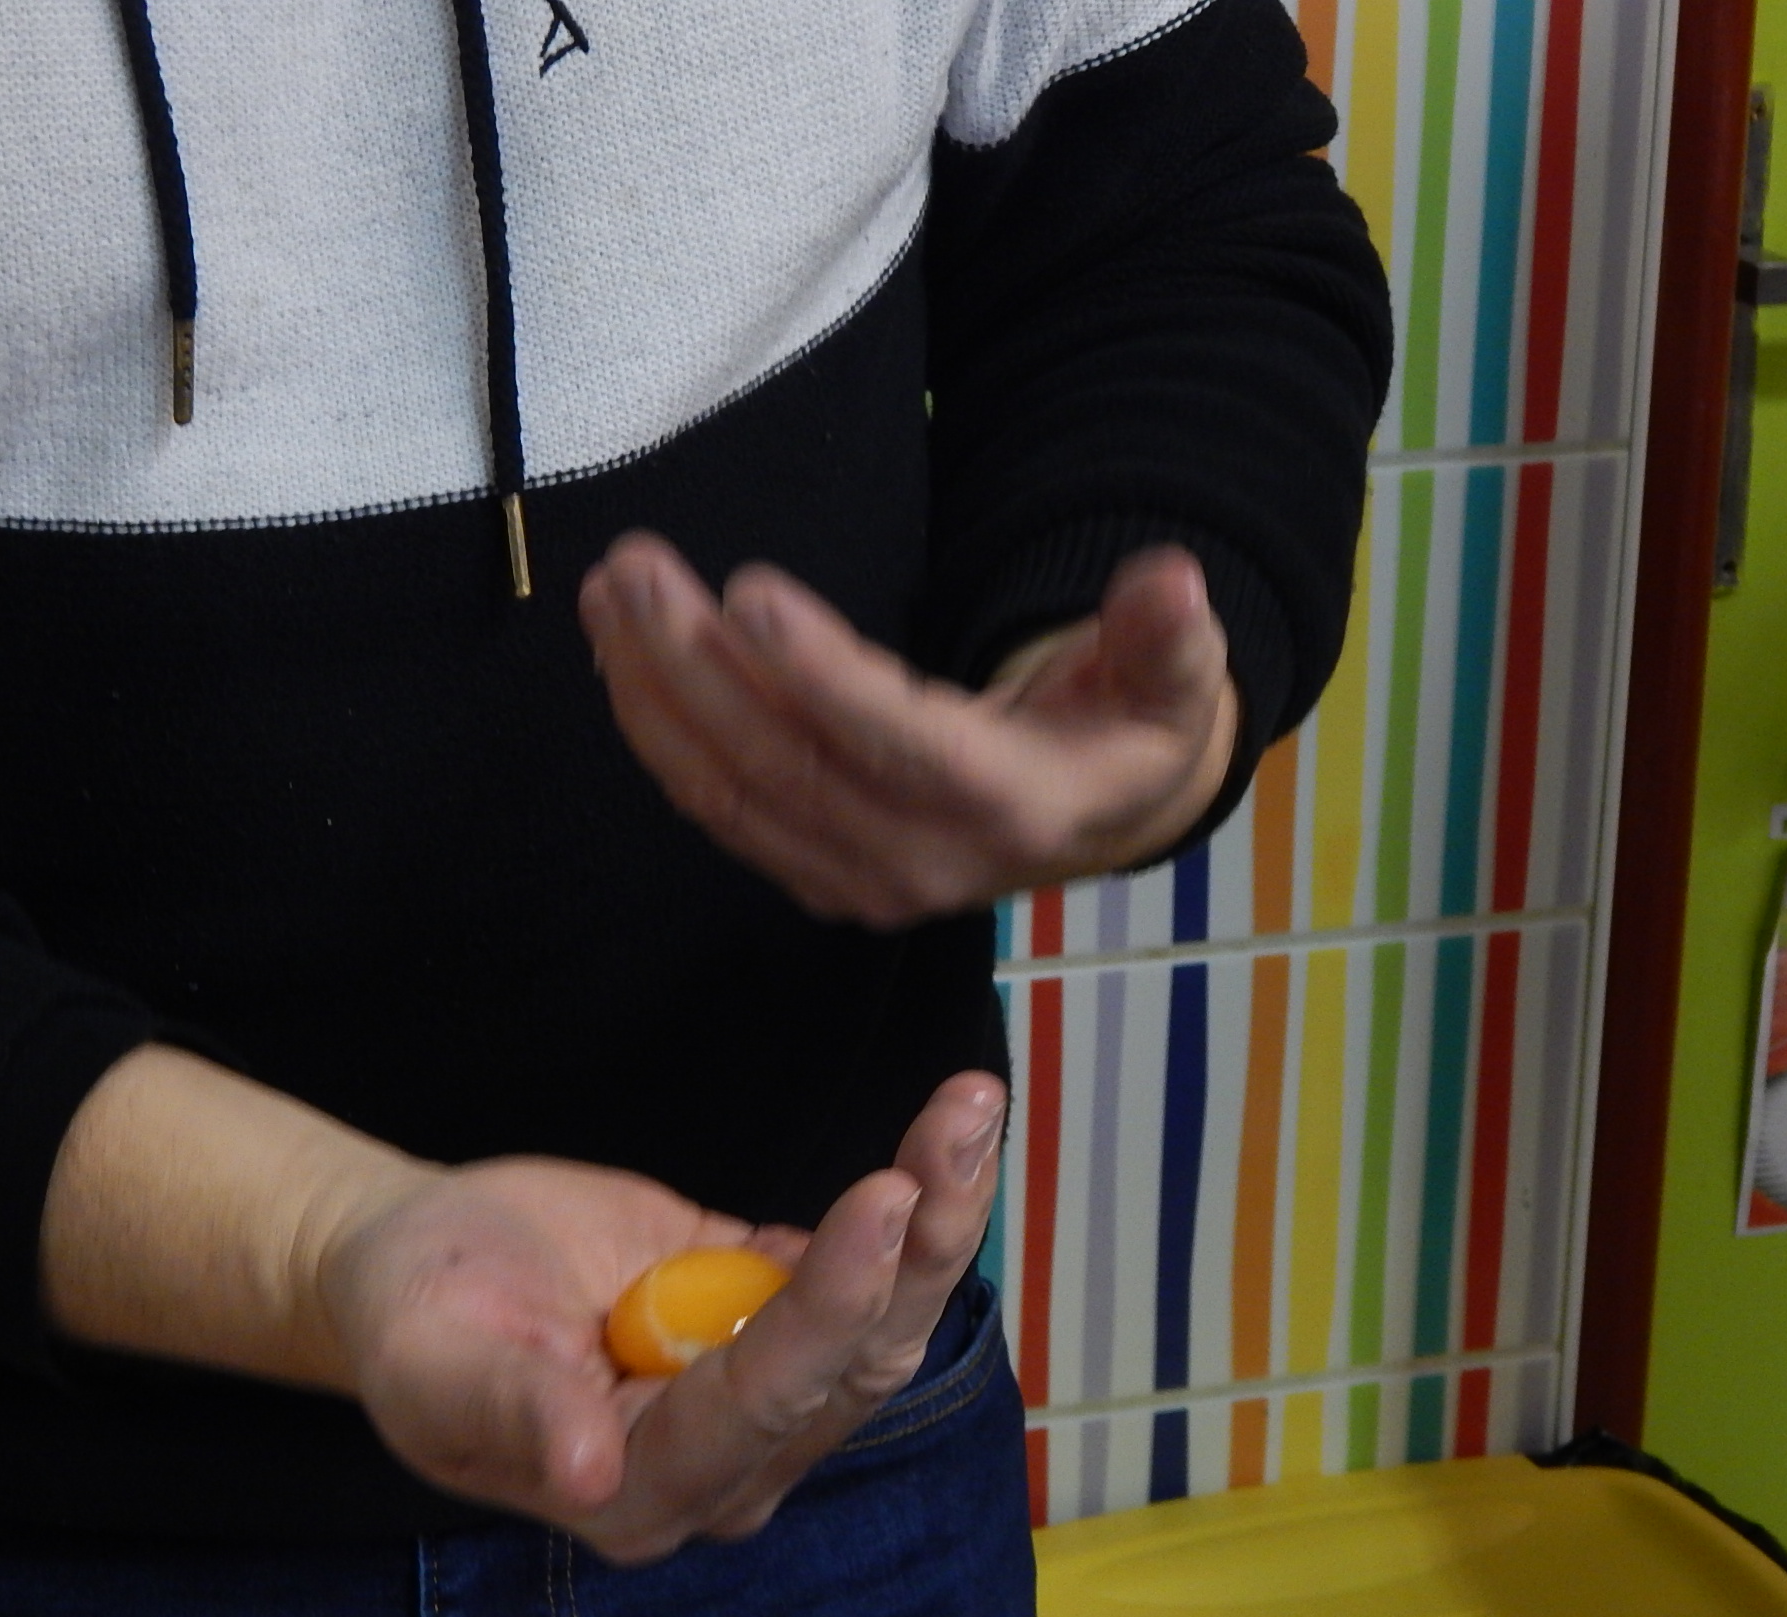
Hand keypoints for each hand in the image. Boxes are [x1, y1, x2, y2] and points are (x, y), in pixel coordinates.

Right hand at [314, 1070, 1005, 1561]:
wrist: (424, 1265)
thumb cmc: (416, 1317)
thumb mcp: (435, 1362)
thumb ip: (516, 1412)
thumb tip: (586, 1475)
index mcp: (644, 1489)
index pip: (763, 1401)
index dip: (827, 1303)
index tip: (885, 1195)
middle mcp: (732, 1461)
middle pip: (855, 1362)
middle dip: (920, 1243)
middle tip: (964, 1122)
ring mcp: (770, 1393)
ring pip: (885, 1316)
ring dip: (940, 1212)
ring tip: (973, 1107)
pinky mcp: (781, 1318)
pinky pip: (868, 1268)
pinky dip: (917, 1201)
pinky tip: (953, 1128)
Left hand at [578, 532, 1240, 928]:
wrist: (1100, 815)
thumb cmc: (1131, 727)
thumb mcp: (1176, 680)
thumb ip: (1169, 637)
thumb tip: (1173, 582)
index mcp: (1013, 807)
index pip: (902, 744)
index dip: (824, 675)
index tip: (748, 595)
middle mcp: (925, 860)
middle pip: (790, 766)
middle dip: (697, 666)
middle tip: (635, 568)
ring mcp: (861, 878)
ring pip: (735, 793)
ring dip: (656, 695)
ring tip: (610, 595)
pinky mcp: (816, 874)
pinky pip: (721, 810)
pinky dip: (661, 737)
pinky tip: (622, 657)